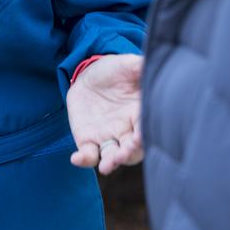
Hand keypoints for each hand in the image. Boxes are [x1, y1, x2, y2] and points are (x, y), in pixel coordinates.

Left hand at [66, 53, 142, 174]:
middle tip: (123, 154)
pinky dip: (83, 160)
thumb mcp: (129, 64)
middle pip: (132, 151)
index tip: (139, 138)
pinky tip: (76, 158)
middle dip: (129, 155)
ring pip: (112, 157)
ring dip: (111, 163)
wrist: (90, 73)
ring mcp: (107, 137)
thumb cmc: (116, 70)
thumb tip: (152, 63)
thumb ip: (142, 67)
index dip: (144, 136)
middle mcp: (127, 131)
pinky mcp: (87, 140)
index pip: (146, 129)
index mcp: (140, 114)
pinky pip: (88, 155)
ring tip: (106, 166)